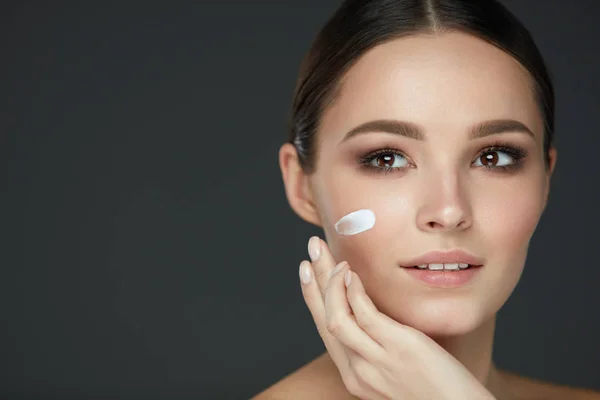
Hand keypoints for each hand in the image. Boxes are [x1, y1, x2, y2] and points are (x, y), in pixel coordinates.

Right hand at [299, 236, 495, 399]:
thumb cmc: (436, 389)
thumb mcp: (394, 369)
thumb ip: (377, 346)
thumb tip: (369, 312)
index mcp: (355, 374)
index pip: (324, 329)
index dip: (313, 297)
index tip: (308, 271)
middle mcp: (358, 370)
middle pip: (324, 319)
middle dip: (315, 280)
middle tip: (312, 249)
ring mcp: (376, 360)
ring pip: (337, 317)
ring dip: (330, 281)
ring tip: (335, 257)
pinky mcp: (398, 347)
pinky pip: (365, 315)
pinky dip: (354, 291)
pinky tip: (353, 274)